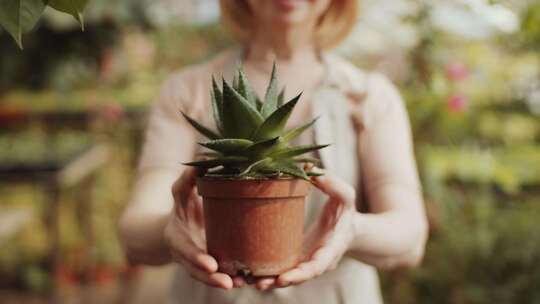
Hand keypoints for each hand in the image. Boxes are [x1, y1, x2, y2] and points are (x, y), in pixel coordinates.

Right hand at [164, 167, 244, 289]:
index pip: (185, 250)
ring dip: (223, 282)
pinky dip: (231, 279)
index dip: (196, 258)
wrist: (179, 224)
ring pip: (208, 278)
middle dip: (212, 278)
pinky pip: (218, 276)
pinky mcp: (209, 266)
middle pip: (196, 271)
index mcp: (176, 238)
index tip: (211, 265)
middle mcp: (185, 255)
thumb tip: (203, 159)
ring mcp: (196, 264)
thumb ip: (189, 178)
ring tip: (242, 284)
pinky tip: (248, 281)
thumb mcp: (181, 191)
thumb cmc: (183, 205)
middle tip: (230, 283)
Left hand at [255, 171, 356, 290]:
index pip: (317, 266)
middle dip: (278, 282)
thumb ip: (331, 184)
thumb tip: (310, 169)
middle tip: (259, 283)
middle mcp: (317, 262)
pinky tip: (246, 273)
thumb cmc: (346, 211)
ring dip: (268, 282)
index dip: (300, 274)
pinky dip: (266, 274)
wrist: (349, 229)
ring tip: (247, 281)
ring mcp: (306, 264)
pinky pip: (281, 270)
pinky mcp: (296, 261)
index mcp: (330, 250)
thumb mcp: (345, 196)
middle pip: (298, 278)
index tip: (284, 278)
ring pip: (287, 278)